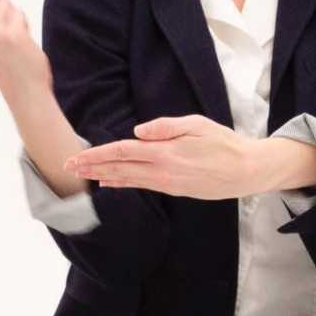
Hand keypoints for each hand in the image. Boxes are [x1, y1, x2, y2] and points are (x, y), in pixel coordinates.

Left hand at [68, 113, 315, 200]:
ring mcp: (168, 184)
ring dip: (103, 176)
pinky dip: (123, 183)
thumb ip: (166, 127)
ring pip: (128, 180)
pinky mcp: (174, 190)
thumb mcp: (198, 125)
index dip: (97, 155)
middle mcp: (162, 172)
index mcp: (166, 153)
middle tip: (68, 167)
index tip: (77, 157)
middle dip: (92, 168)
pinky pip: (142, 186)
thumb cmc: (224, 143)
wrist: (247, 171)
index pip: (123, 153)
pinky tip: (110, 183)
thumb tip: (136, 132)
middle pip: (119, 169)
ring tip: (83, 175)